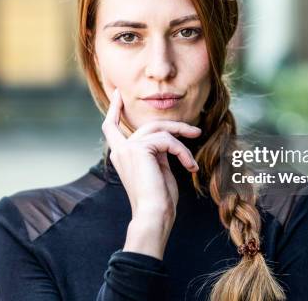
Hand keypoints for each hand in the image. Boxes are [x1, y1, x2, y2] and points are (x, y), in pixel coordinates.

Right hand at [101, 88, 200, 257]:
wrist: (153, 214)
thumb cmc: (159, 199)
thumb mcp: (158, 169)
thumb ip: (157, 151)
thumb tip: (167, 139)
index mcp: (120, 155)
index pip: (111, 126)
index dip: (114, 109)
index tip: (118, 94)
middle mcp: (120, 150)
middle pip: (149, 125)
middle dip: (175, 126)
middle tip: (196, 131)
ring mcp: (128, 148)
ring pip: (160, 130)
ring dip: (182, 142)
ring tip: (192, 162)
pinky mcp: (139, 148)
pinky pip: (167, 141)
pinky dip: (182, 152)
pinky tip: (189, 167)